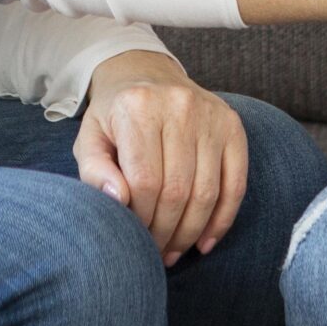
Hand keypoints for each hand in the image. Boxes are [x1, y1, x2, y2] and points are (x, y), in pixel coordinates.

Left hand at [74, 51, 248, 266]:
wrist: (145, 73)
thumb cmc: (115, 117)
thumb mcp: (90, 139)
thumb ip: (95, 171)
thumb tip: (118, 200)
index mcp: (138, 107)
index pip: (144, 180)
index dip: (140, 219)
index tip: (133, 237)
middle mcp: (179, 106)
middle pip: (178, 190)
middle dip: (165, 232)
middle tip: (154, 252)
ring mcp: (211, 115)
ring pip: (207, 192)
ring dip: (191, 232)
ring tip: (174, 250)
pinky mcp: (233, 125)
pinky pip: (236, 183)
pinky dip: (222, 220)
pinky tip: (205, 241)